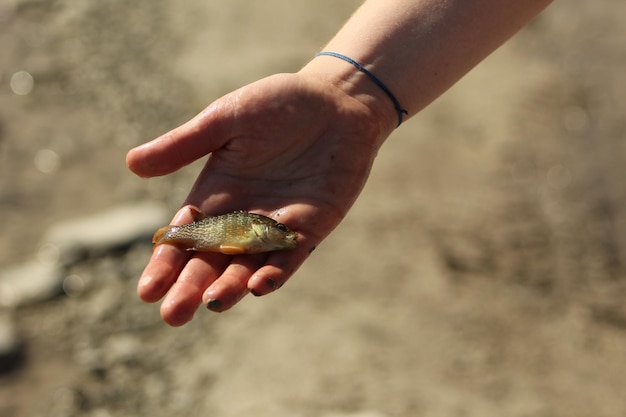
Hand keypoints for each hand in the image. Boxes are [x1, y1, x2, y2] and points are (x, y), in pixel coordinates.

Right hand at [126, 72, 385, 325]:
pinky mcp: (310, 228)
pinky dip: (275, 272)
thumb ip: (184, 144)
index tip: (146, 292)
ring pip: (248, 267)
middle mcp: (242, 218)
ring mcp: (275, 226)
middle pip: (211, 262)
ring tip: (212, 304)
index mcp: (215, 194)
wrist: (336, 101)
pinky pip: (289, 257)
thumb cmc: (277, 103)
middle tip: (173, 315)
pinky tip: (259, 285)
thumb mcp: (225, 119)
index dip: (165, 264)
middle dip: (191, 288)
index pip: (184, 238)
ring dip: (231, 287)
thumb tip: (131, 164)